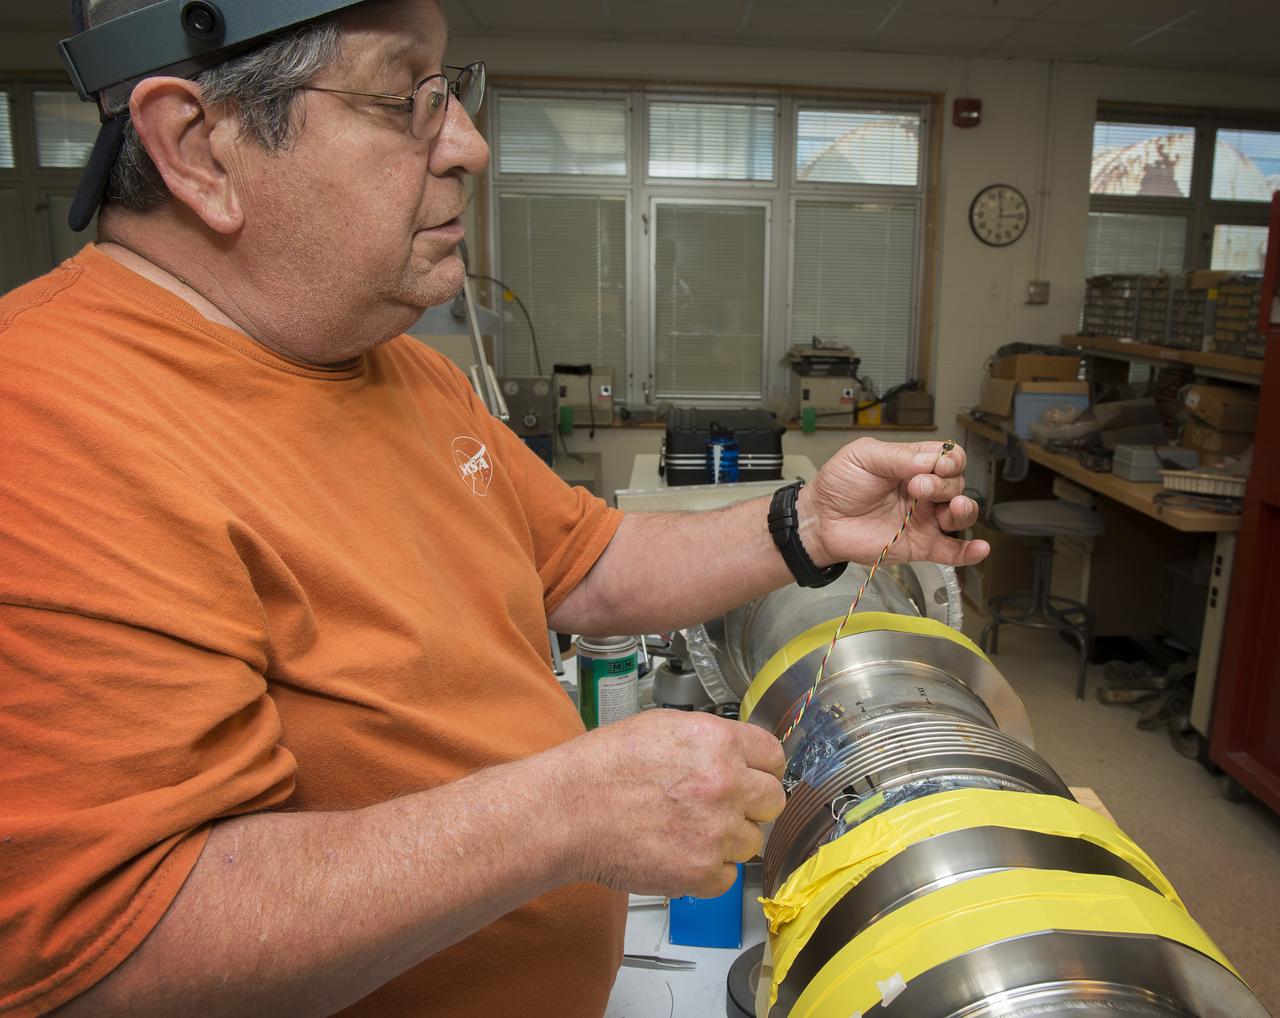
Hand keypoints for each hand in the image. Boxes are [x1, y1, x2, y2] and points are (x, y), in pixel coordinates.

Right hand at [558, 710, 785, 897]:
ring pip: (752, 841)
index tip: (754, 776)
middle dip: (751, 804)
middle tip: (721, 807)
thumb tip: (735, 752)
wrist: (568, 812)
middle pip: (773, 800)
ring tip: (687, 830)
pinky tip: (678, 852)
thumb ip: (709, 739)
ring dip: (727, 839)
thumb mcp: (662, 727)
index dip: (761, 767)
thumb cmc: (602, 768)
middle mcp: (724, 784)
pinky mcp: (702, 872)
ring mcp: (716, 831)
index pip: (774, 756)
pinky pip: (728, 876)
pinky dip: (708, 871)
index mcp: (717, 742)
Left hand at [798, 437, 987, 567]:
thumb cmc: (839, 484)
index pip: (950, 458)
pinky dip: (969, 553)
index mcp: (914, 465)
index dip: (950, 460)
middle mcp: (924, 492)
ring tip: (951, 508)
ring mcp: (923, 519)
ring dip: (964, 510)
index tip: (934, 465)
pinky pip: (952, 551)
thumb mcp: (863, 456)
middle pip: (957, 484)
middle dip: (944, 484)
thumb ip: (897, 456)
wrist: (820, 520)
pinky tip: (980, 549)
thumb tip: (930, 460)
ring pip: (960, 515)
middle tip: (917, 487)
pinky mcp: (919, 546)